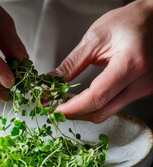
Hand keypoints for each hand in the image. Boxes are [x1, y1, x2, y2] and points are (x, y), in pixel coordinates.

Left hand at [51, 0, 152, 122]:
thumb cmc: (129, 22)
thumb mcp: (95, 38)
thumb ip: (72, 64)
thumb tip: (53, 81)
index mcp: (131, 63)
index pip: (98, 96)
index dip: (74, 107)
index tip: (57, 110)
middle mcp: (142, 82)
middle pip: (101, 111)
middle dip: (75, 113)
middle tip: (57, 109)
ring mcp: (144, 89)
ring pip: (107, 113)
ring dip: (84, 112)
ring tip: (68, 104)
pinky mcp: (141, 92)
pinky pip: (113, 107)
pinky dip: (96, 107)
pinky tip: (85, 100)